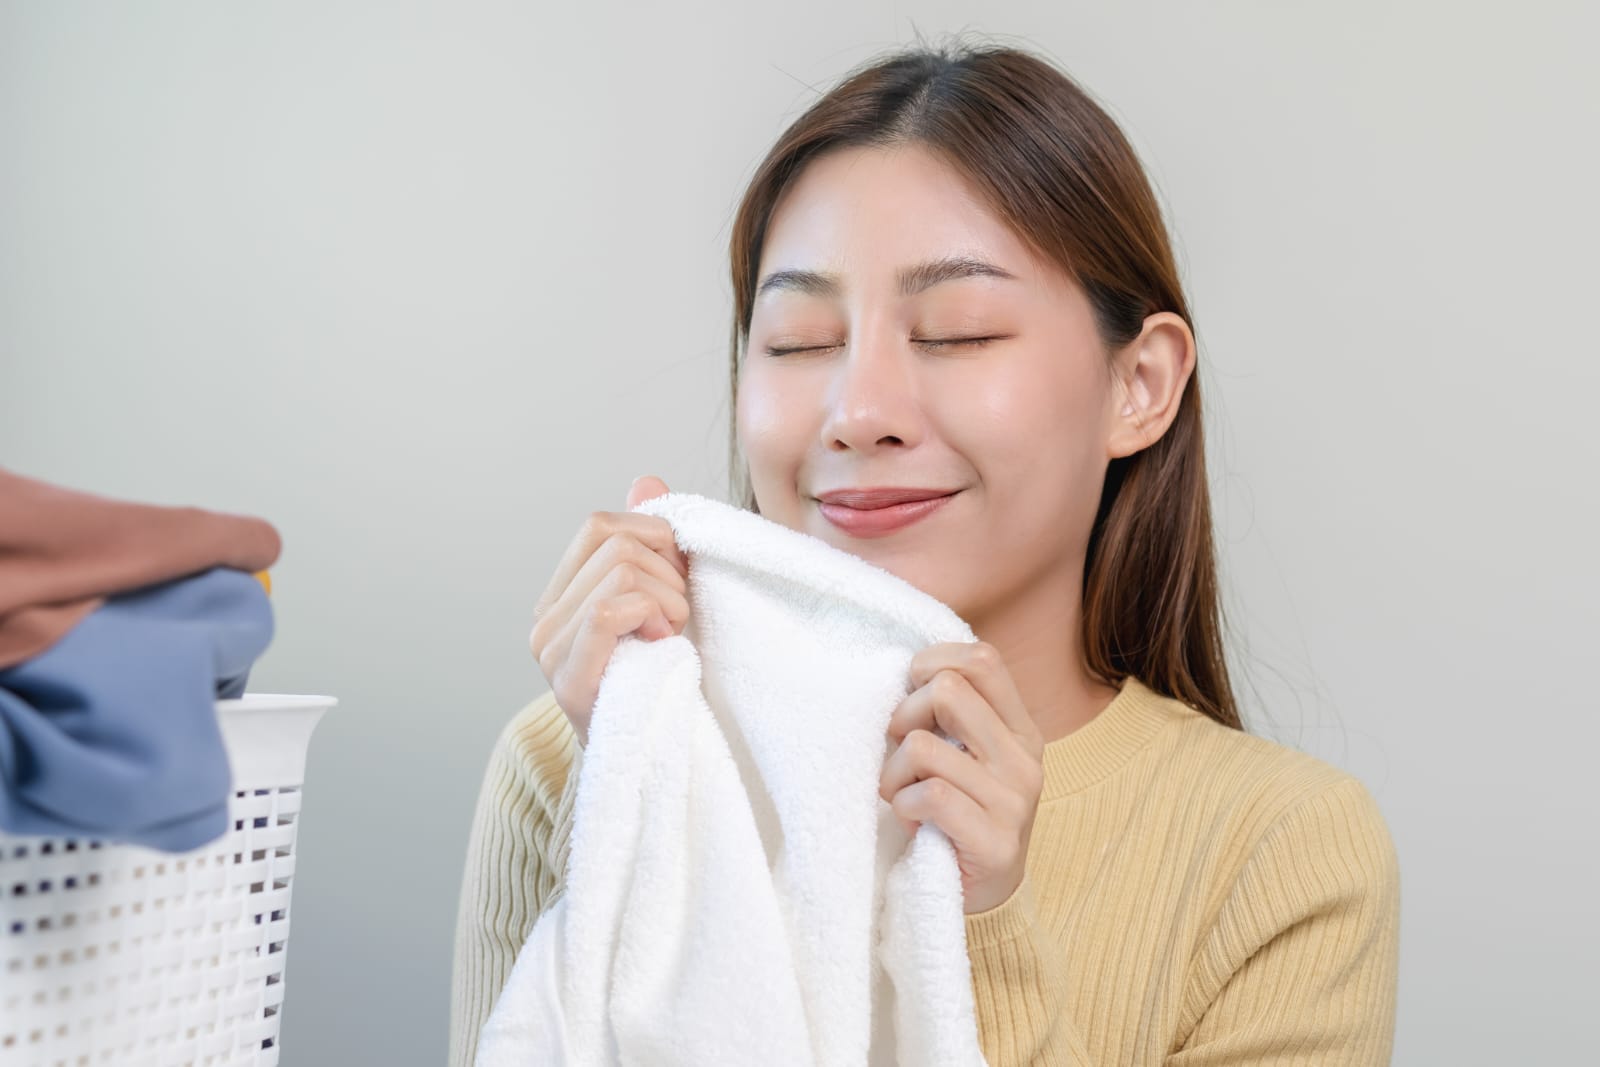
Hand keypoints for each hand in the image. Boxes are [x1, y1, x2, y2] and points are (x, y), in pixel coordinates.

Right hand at [528, 475, 689, 746]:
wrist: (664, 758)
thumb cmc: (668, 678)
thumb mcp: (667, 599)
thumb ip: (651, 543)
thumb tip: (646, 480)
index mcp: (562, 595)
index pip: (602, 525)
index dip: (655, 539)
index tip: (680, 580)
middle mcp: (545, 619)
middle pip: (616, 543)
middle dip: (669, 571)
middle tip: (680, 617)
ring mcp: (551, 650)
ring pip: (621, 572)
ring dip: (670, 600)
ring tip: (671, 638)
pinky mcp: (569, 681)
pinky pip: (610, 610)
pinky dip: (651, 616)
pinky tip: (663, 645)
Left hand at [878, 640, 1045, 914]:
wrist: (987, 896)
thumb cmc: (962, 813)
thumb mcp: (967, 755)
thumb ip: (952, 713)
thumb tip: (903, 670)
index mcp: (1020, 729)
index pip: (982, 660)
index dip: (932, 664)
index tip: (910, 692)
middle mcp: (1024, 759)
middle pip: (946, 692)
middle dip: (904, 716)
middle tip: (899, 750)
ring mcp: (1014, 801)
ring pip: (923, 747)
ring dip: (893, 773)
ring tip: (901, 793)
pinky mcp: (995, 842)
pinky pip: (928, 795)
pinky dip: (902, 805)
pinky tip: (910, 818)